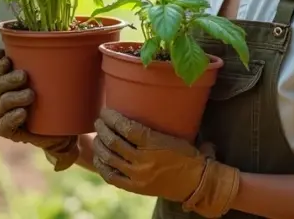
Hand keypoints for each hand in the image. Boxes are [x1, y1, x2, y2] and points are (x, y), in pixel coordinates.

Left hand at [0, 48, 78, 170]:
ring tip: (23, 75)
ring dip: (7, 79)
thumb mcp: (65, 144)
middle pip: (1, 103)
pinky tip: (4, 55)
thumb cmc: (63, 130)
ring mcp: (8, 92)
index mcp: (14, 128)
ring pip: (0, 86)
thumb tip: (59, 165)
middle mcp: (8, 110)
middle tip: (30, 93)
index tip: (24, 114)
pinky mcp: (12, 74)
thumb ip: (63, 155)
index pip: (3, 126)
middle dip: (13, 98)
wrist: (63, 110)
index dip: (9, 120)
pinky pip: (0, 68)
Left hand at [91, 108, 239, 217]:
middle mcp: (143, 160)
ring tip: (98, 136)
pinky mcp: (135, 188)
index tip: (106, 111)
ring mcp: (137, 175)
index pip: (125, 127)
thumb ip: (155, 126)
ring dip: (100, 145)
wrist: (195, 182)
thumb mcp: (174, 134)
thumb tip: (140, 105)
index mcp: (153, 143)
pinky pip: (111, 177)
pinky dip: (102, 165)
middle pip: (113, 141)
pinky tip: (99, 157)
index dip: (112, 118)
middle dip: (103, 129)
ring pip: (109, 158)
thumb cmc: (188, 154)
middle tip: (99, 121)